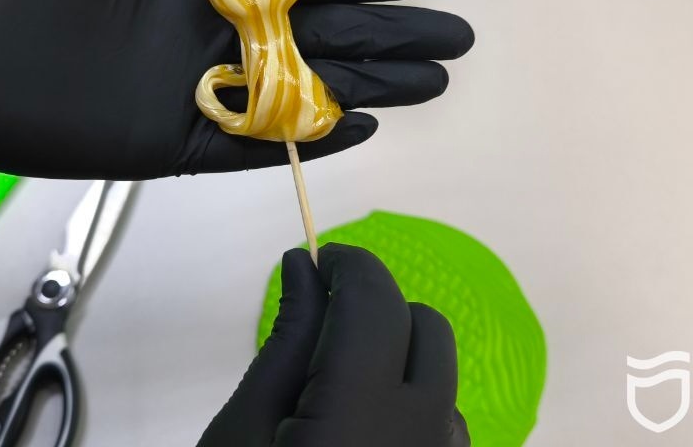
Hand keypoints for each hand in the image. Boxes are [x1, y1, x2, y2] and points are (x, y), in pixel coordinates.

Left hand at [0, 0, 473, 181]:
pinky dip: (299, 138)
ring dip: (364, 87)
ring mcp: (188, 92)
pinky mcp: (164, 144)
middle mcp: (202, 36)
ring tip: (428, 85)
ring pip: (296, 92)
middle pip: (316, 38)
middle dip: (388, 37)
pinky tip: (353, 127)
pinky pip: (246, 145)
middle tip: (453, 41)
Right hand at [199, 244, 468, 446]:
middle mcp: (420, 437)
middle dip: (376, 310)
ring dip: (396, 359)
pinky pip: (446, 414)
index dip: (349, 267)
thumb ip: (288, 340)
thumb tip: (305, 263)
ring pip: (441, 371)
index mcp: (358, 421)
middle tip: (321, 327)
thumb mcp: (246, 425)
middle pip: (424, 328)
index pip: (374, 305)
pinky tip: (366, 427)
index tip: (321, 263)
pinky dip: (411, 402)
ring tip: (338, 392)